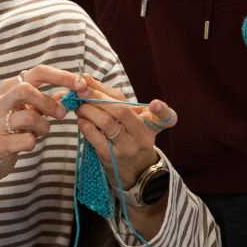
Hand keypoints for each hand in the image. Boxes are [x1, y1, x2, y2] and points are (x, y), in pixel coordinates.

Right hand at [0, 65, 86, 188]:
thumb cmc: (11, 131)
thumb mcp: (29, 112)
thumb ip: (46, 101)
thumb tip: (70, 91)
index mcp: (10, 88)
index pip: (38, 72)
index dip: (62, 76)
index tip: (81, 84)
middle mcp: (0, 101)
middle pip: (26, 89)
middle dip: (49, 102)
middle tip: (62, 113)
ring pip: (27, 116)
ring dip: (43, 126)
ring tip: (42, 132)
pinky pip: (25, 140)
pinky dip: (33, 143)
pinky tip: (28, 143)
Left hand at [72, 74, 177, 188]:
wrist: (131, 169)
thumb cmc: (128, 132)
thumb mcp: (128, 113)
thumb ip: (109, 94)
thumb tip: (86, 77)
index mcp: (152, 125)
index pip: (166, 118)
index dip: (162, 111)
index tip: (155, 104)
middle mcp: (143, 137)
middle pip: (122, 111)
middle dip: (98, 97)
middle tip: (83, 89)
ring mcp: (127, 149)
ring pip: (106, 122)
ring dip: (88, 109)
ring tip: (79, 103)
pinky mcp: (111, 157)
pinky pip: (94, 136)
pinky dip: (84, 123)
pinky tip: (81, 118)